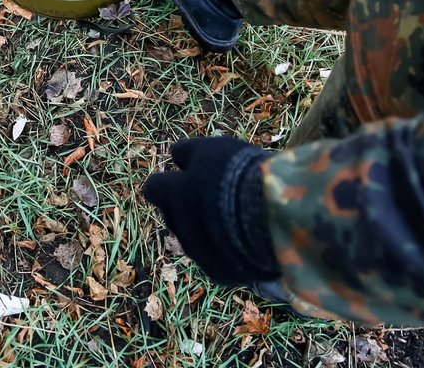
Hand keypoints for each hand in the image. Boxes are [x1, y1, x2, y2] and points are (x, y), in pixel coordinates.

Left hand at [143, 136, 278, 284]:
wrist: (269, 218)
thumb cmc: (238, 176)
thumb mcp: (211, 151)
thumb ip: (188, 153)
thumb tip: (176, 156)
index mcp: (170, 194)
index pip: (154, 188)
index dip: (168, 183)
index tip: (183, 177)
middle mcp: (178, 225)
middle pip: (173, 215)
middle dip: (186, 207)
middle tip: (213, 196)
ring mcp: (196, 252)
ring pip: (193, 239)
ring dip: (206, 229)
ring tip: (235, 217)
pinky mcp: (218, 272)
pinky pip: (216, 259)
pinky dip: (225, 250)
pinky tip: (244, 239)